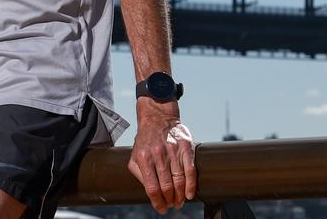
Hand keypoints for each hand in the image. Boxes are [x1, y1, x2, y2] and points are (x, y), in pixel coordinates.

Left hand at [128, 99, 195, 213]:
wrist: (157, 118)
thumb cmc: (146, 140)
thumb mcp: (135, 155)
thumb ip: (139, 173)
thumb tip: (149, 192)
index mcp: (144, 158)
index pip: (151, 187)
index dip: (157, 202)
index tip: (161, 209)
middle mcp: (158, 155)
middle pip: (167, 187)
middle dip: (170, 200)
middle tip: (172, 205)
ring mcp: (173, 151)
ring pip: (179, 181)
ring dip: (180, 196)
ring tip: (179, 202)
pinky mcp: (186, 148)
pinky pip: (190, 170)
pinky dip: (191, 185)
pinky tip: (189, 194)